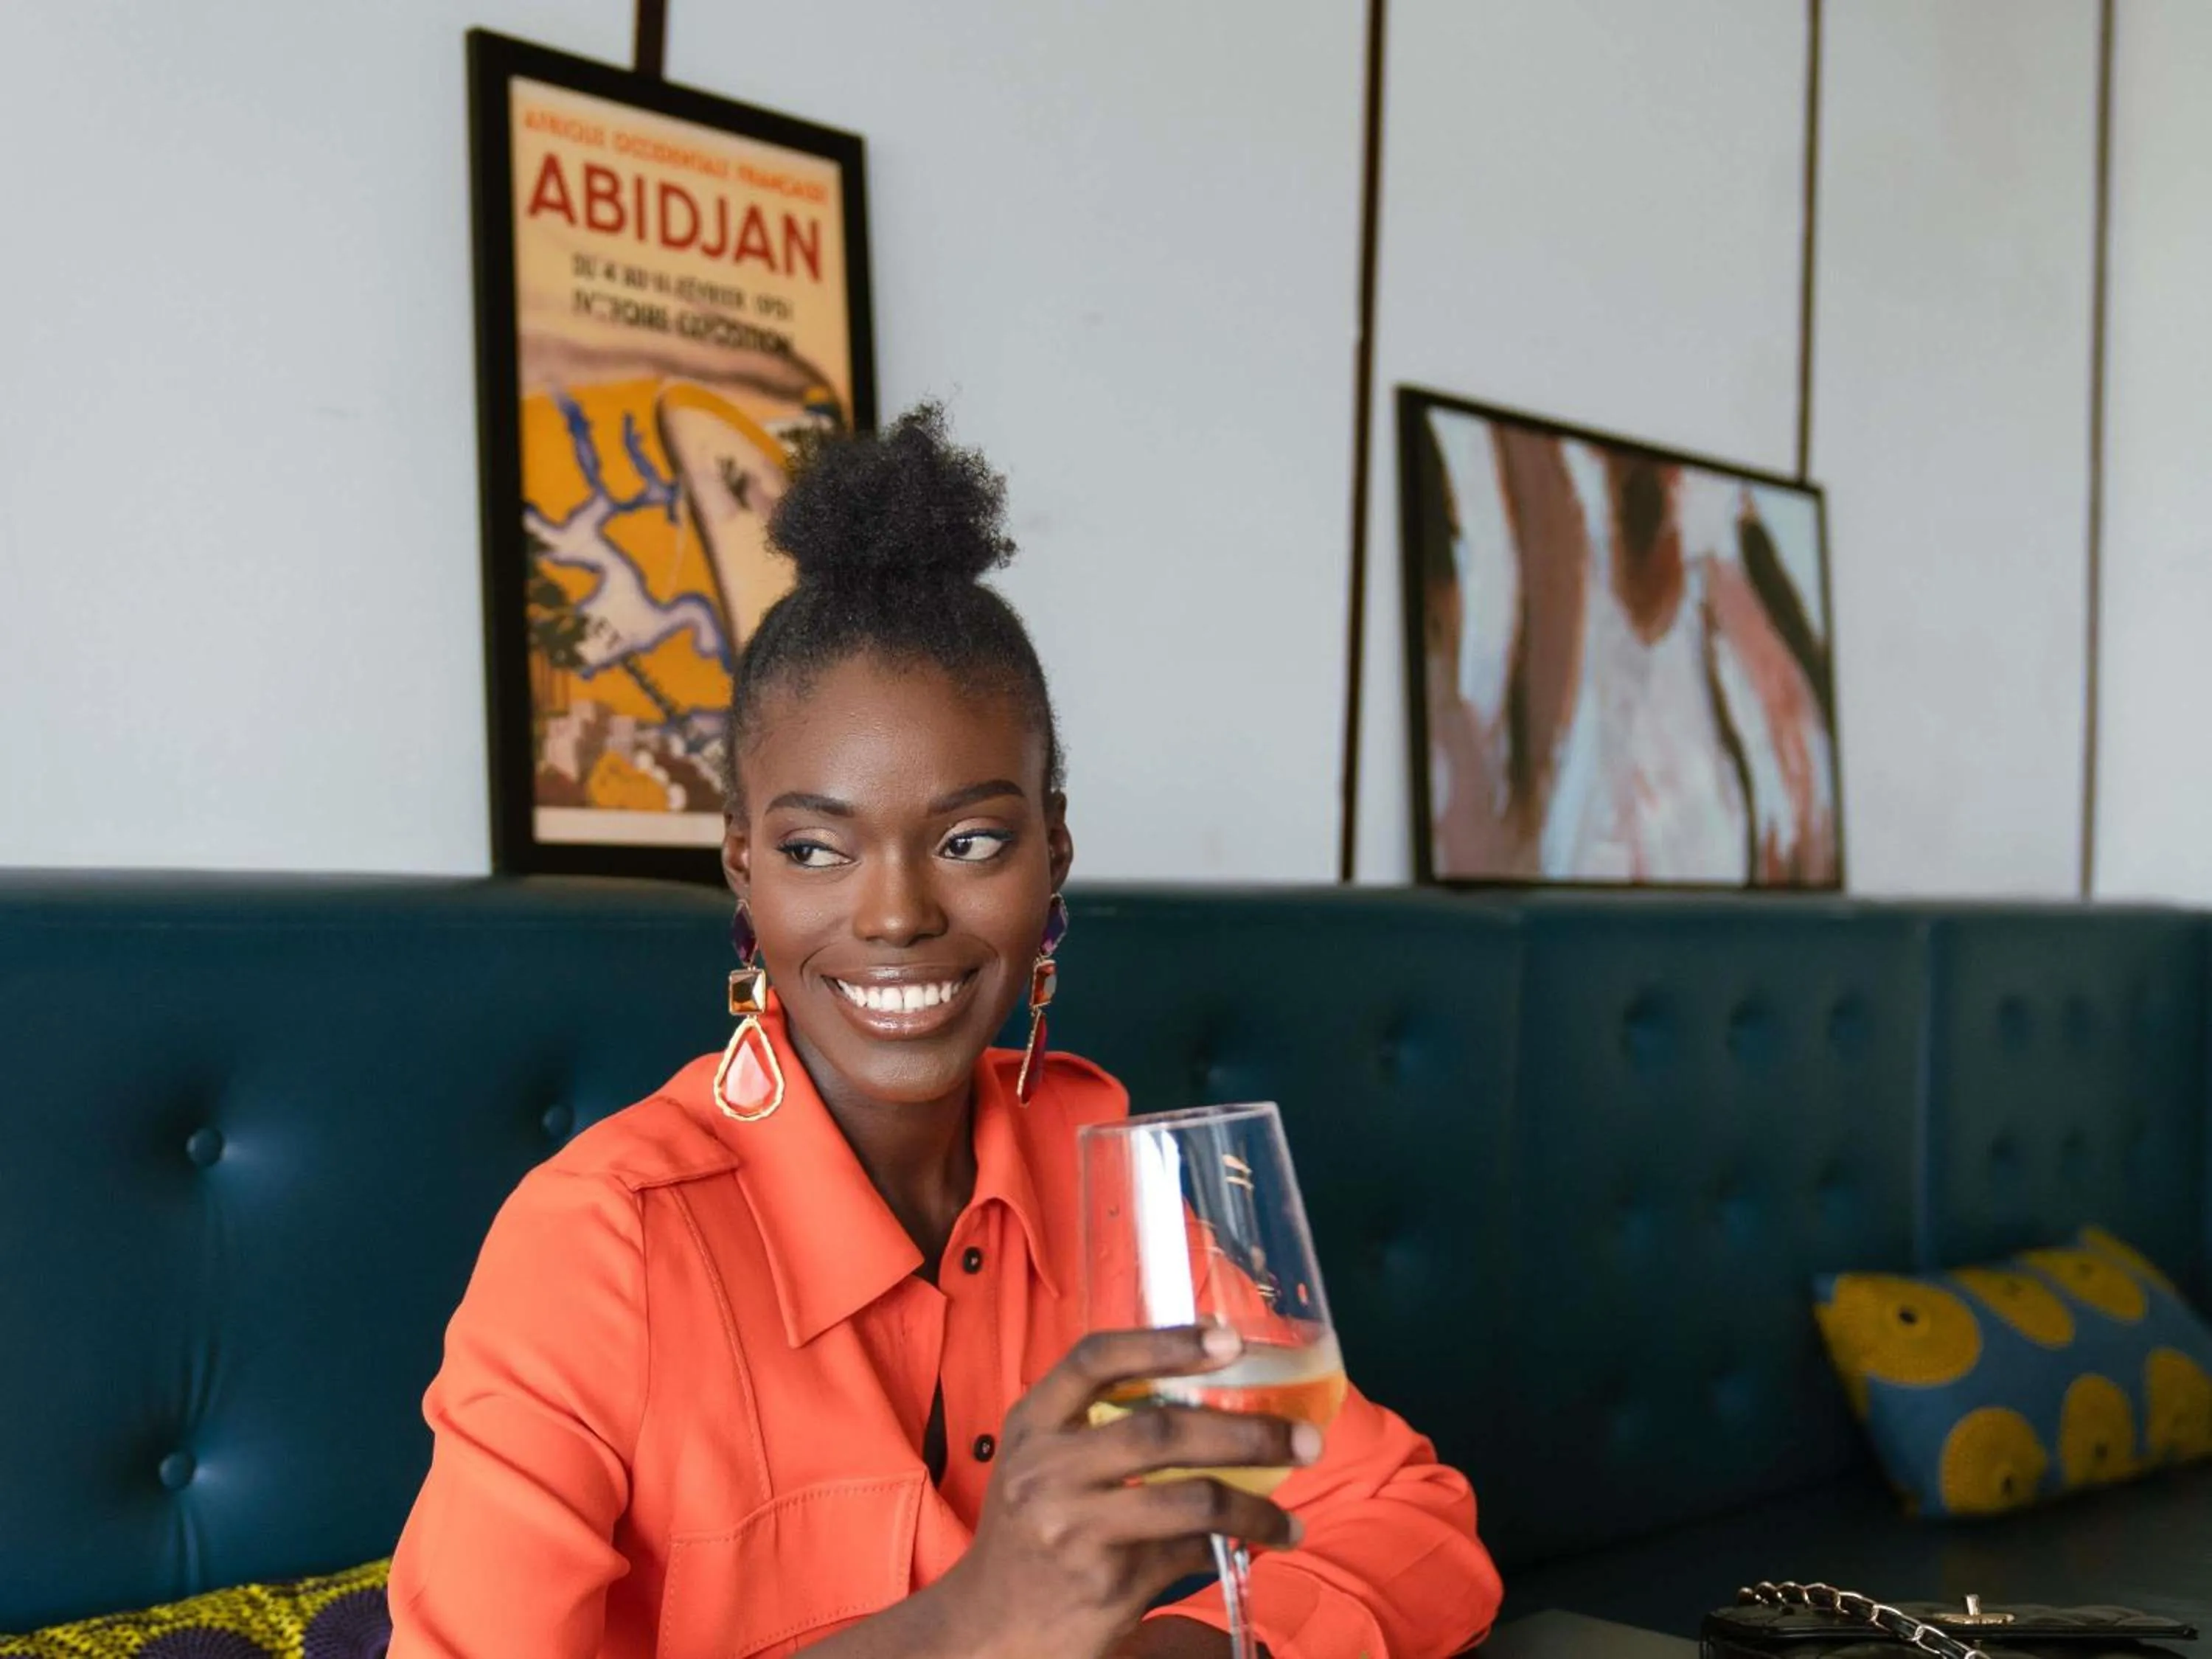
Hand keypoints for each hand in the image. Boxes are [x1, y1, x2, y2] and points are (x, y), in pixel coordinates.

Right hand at [933, 1326, 1316, 1658]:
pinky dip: (1229, 1549)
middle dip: (1247, 1432)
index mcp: (1032, 1424)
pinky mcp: (1105, 1585)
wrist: (987, 1630)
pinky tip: (1249, 1549)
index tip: (1228, 1339)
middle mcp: (1046, 1470)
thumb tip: (1215, 1396)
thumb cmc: (1029, 1531)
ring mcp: (1075, 1530)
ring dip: (1257, 1508)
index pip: (1095, 1359)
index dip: (1165, 1342)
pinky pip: (1189, 1555)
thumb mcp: (1041, 1463)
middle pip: (1162, 1430)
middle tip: (1306, 1440)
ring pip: (1192, 1500)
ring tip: (1294, 1520)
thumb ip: (1100, 1426)